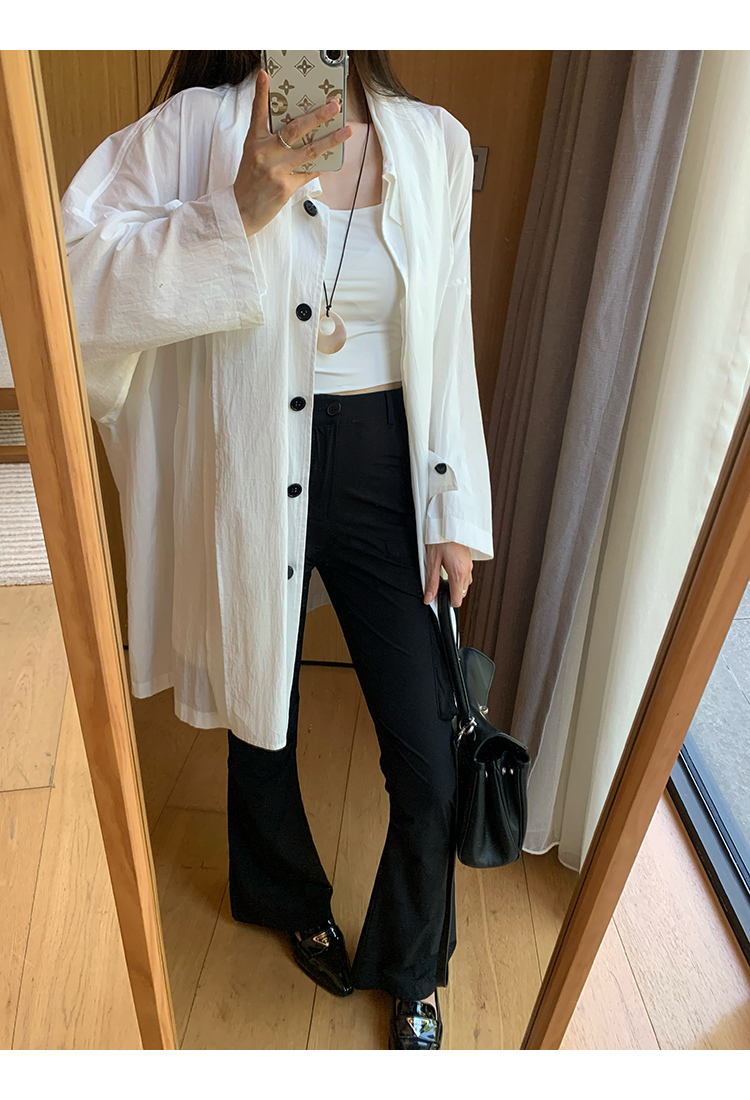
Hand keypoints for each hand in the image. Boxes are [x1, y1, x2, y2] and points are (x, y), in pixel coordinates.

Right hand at [233, 68, 351, 236]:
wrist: (241, 211)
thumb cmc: (249, 181)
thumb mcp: (252, 155)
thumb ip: (269, 140)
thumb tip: (297, 128)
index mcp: (254, 141)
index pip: (258, 113)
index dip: (261, 93)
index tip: (266, 74)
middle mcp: (264, 153)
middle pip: (295, 129)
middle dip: (317, 116)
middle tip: (333, 105)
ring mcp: (276, 170)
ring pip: (309, 151)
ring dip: (331, 139)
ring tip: (346, 130)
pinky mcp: (285, 187)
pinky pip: (308, 172)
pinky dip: (320, 166)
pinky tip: (333, 159)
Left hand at [423, 542, 472, 607]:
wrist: (450, 522)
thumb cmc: (441, 538)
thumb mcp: (432, 561)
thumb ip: (431, 582)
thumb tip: (428, 598)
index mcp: (458, 573)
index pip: (457, 600)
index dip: (447, 603)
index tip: (438, 600)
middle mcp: (467, 571)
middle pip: (461, 594)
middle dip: (450, 593)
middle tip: (438, 585)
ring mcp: (470, 566)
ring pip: (465, 585)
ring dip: (455, 585)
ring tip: (442, 575)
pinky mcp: (469, 560)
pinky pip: (466, 575)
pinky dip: (458, 577)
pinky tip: (449, 568)